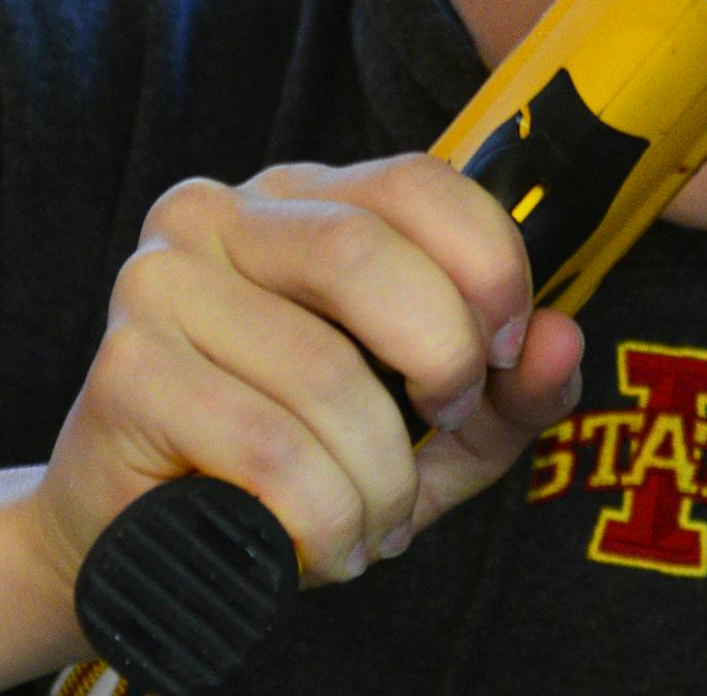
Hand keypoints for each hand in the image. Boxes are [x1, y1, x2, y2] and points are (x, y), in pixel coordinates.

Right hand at [27, 157, 582, 630]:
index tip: (508, 351)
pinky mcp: (126, 372)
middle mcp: (223, 216)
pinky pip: (265, 447)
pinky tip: (329, 543)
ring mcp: (161, 285)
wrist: (149, 535)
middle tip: (449, 422)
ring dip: (379, 472)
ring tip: (381, 518)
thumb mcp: (436, 425)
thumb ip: (514, 386)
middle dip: (440, 352)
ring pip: (320, 369)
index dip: (488, 263)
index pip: (418, 180)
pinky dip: (325, 514)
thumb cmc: (303, 459)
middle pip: (362, 251)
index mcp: (306, 199)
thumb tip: (564, 340)